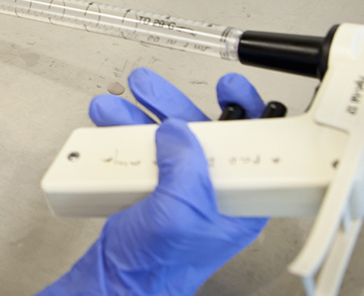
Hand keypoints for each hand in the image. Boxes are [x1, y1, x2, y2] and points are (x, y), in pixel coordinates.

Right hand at [38, 69, 268, 295]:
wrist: (114, 283)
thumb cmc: (158, 267)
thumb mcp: (180, 213)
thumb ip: (185, 168)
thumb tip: (178, 130)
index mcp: (237, 201)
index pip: (254, 147)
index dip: (247, 111)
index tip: (231, 88)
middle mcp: (210, 192)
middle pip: (200, 133)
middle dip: (172, 105)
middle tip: (150, 87)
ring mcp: (178, 190)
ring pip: (164, 139)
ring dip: (137, 118)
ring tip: (115, 105)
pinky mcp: (150, 190)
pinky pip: (140, 153)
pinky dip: (122, 137)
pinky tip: (109, 127)